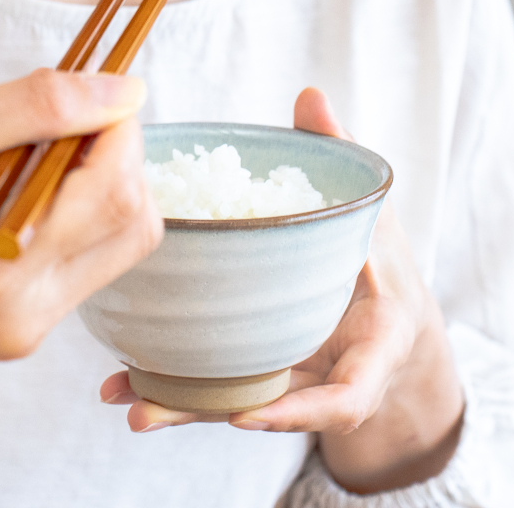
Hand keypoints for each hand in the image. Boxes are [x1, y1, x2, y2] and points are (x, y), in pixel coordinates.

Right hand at [0, 69, 161, 498]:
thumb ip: (38, 108)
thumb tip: (127, 90)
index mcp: (5, 271)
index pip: (117, 187)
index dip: (117, 122)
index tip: (87, 80)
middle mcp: (24, 316)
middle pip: (130, 223)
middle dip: (112, 154)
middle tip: (53, 113)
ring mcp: (21, 330)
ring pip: (112, 243)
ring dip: (89, 182)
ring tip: (20, 150)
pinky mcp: (13, 330)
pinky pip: (76, 262)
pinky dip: (63, 212)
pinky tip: (7, 188)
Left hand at [99, 88, 464, 494]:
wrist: (392, 318)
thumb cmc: (383, 263)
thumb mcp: (375, 214)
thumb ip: (341, 159)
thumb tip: (309, 96)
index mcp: (372, 348)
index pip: (347, 397)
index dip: (301, 412)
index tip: (248, 415)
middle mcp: (329, 377)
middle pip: (269, 412)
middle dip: (210, 413)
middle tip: (145, 410)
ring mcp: (291, 385)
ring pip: (235, 405)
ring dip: (177, 406)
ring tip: (121, 400)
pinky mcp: (260, 381)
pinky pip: (218, 389)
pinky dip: (174, 389)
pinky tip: (121, 384)